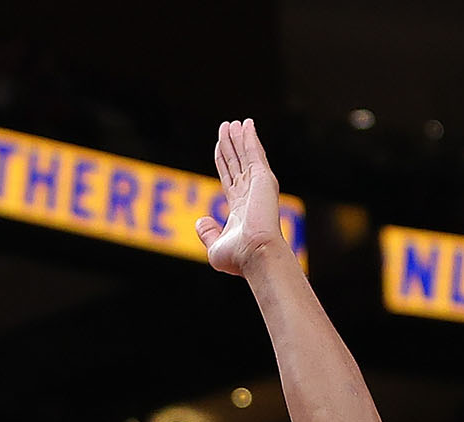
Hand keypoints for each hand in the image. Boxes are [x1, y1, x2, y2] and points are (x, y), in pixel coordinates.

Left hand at [195, 118, 282, 276]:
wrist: (255, 254)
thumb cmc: (237, 258)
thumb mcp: (214, 246)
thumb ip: (207, 232)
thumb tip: (200, 220)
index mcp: (240, 209)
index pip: (229, 179)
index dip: (224, 161)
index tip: (220, 146)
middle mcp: (250, 194)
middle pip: (237, 163)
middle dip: (231, 145)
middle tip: (226, 127)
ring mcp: (258, 185)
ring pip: (245, 155)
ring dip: (239, 138)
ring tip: (232, 122)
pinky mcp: (263, 178)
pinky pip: (253, 152)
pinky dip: (249, 138)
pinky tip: (245, 124)